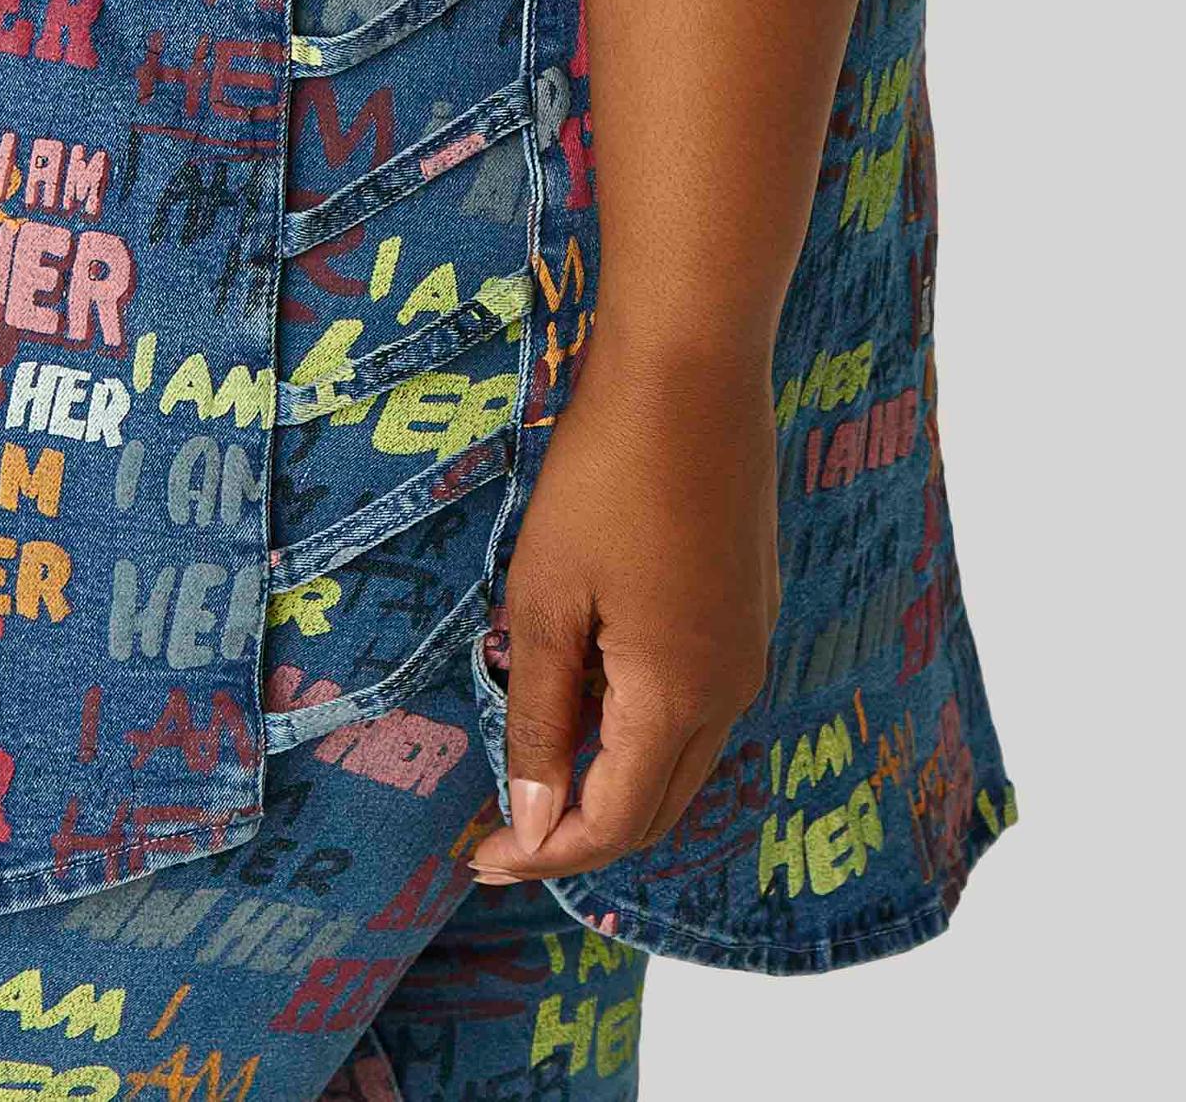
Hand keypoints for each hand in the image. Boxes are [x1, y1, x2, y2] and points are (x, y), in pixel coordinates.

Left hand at [471, 328, 780, 882]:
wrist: (691, 368)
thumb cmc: (605, 475)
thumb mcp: (547, 599)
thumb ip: (541, 717)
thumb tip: (533, 824)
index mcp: (680, 696)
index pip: (616, 821)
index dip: (545, 853)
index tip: (478, 858)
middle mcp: (732, 686)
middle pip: (657, 804)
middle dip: (577, 830)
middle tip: (497, 832)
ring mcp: (748, 642)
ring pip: (679, 752)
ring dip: (608, 772)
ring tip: (528, 757)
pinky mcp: (748, 602)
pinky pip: (694, 696)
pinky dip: (636, 718)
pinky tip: (580, 682)